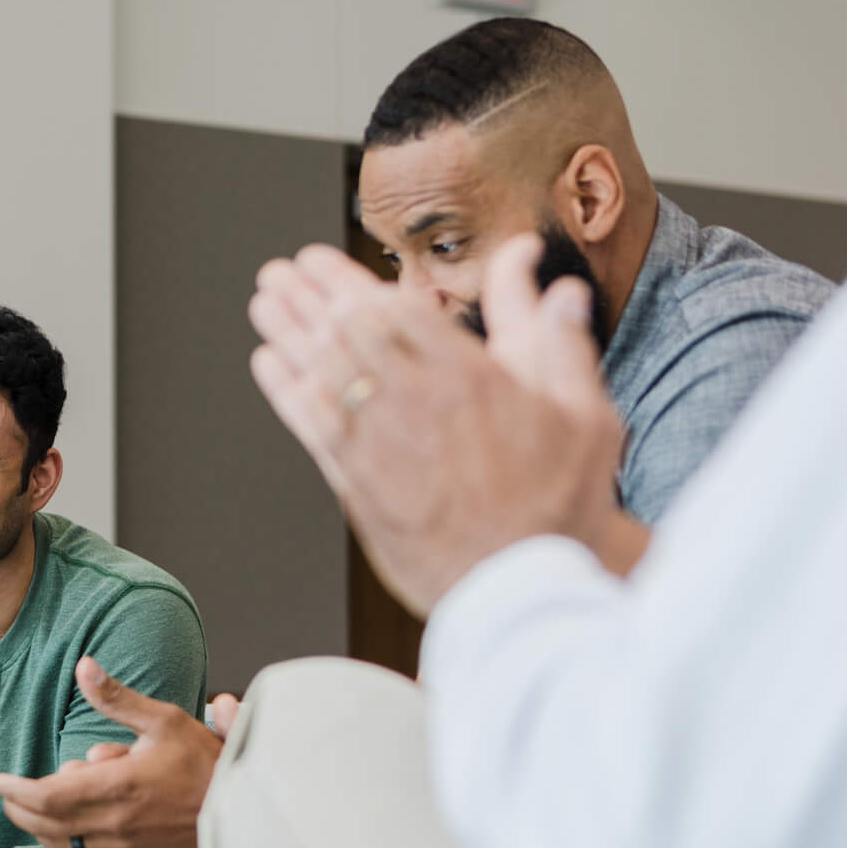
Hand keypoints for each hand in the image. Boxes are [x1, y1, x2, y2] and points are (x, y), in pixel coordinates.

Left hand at [0, 658, 218, 847]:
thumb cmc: (205, 764)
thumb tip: (84, 666)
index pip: (46, 797)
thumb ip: (117, 698)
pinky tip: (63, 830)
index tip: (1, 779)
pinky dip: (64, 847)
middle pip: (45, 824)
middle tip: (7, 793)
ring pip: (62, 846)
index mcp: (118, 787)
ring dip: (39, 828)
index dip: (15, 791)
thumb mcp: (164, 720)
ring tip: (29, 807)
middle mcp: (115, 824)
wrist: (243, 814)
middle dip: (18, 809)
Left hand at [247, 236, 625, 614]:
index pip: (393, 309)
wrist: (525, 586)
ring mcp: (381, 446)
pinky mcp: (358, 486)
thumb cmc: (559, 503)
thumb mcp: (582, 412)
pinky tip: (269, 365)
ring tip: (264, 303)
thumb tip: (548, 278)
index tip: (321, 261)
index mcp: (469, 377)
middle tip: (280, 273)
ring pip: (321, 373)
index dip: (349, 280)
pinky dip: (286, 391)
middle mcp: (416, 404)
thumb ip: (557, 339)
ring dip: (287, 333)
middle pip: (346, 334)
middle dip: (308, 298)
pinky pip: (311, 426)